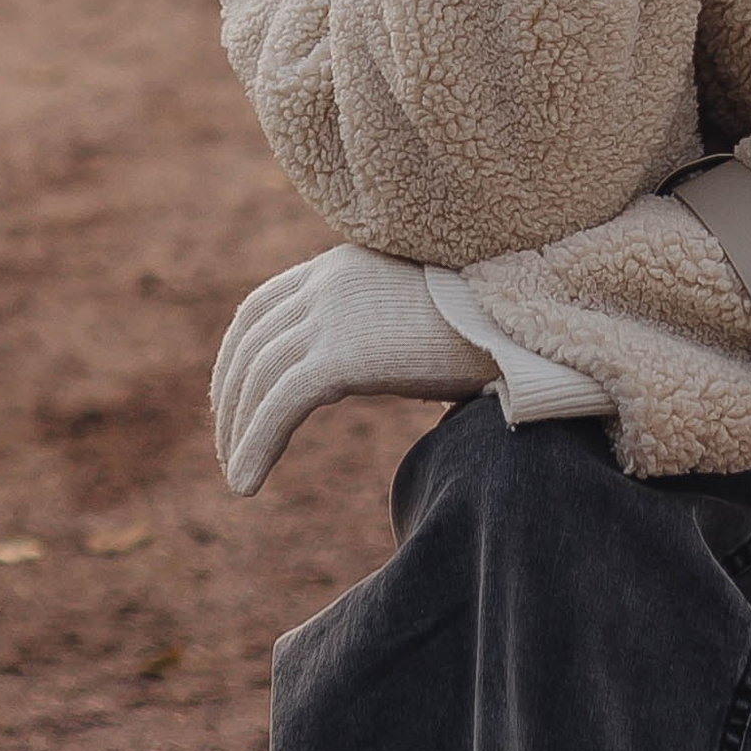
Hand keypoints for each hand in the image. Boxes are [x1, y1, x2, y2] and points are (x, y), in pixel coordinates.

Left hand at [210, 243, 495, 495]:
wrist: (522, 313)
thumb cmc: (490, 321)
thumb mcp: (419, 313)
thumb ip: (385, 331)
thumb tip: (393, 374)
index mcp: (341, 267)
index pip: (261, 307)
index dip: (237, 356)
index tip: (232, 400)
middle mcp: (327, 284)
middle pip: (250, 342)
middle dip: (230, 398)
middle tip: (228, 446)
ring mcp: (332, 316)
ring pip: (258, 380)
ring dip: (238, 432)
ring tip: (238, 478)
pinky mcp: (341, 355)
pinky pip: (278, 407)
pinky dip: (255, 446)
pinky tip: (246, 484)